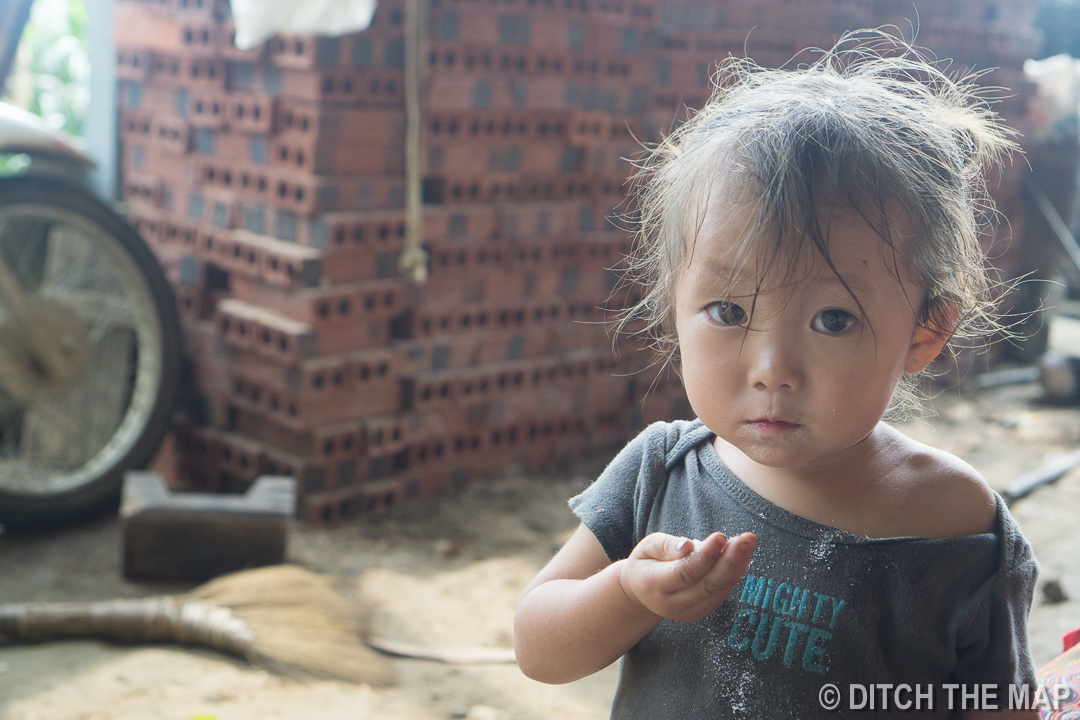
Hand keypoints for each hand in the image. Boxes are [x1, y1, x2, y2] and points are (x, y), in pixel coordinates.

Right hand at [618, 531, 756, 622]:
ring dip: (738, 566)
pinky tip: (744, 555)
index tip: (720, 536)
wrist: (642, 591)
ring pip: (719, 590)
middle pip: (707, 585)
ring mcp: (690, 611)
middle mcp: (673, 604)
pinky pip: (722, 593)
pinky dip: (735, 573)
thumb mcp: (648, 547)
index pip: (685, 573)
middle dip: (730, 561)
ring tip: (749, 542)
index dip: (705, 556)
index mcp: (654, 585)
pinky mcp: (703, 611)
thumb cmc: (647, 562)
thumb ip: (667, 546)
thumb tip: (688, 546)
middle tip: (746, 539)